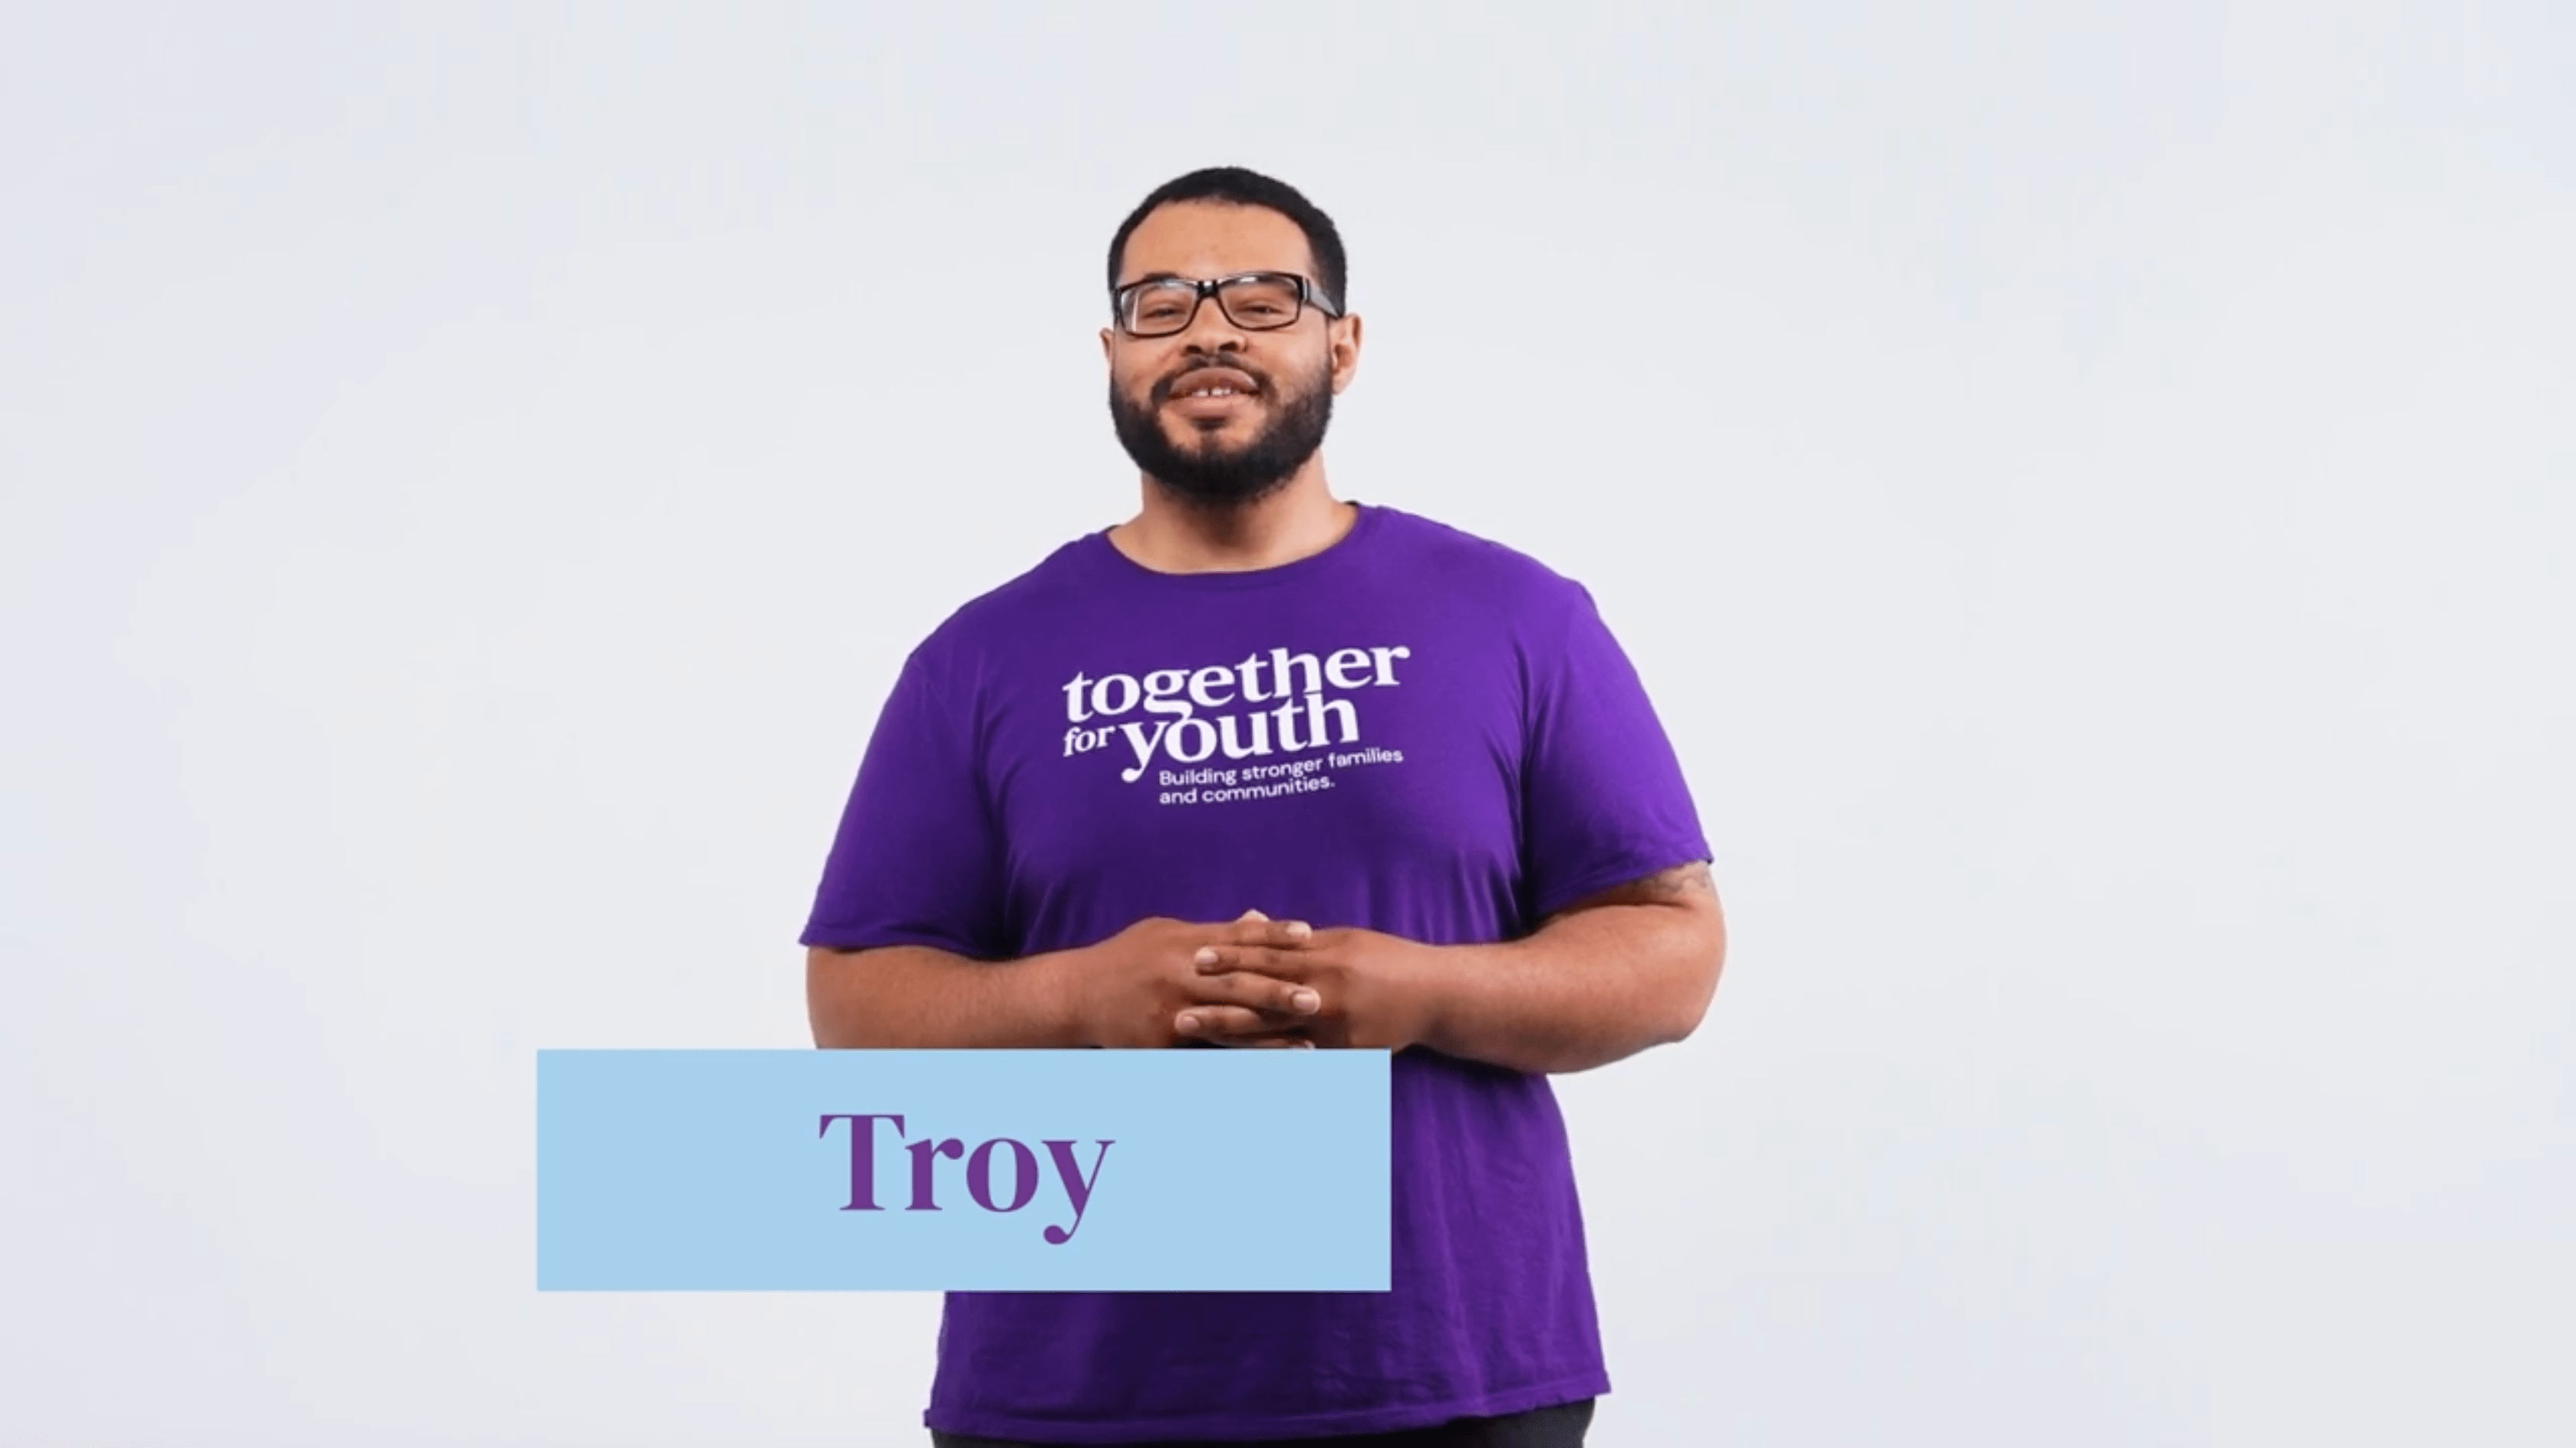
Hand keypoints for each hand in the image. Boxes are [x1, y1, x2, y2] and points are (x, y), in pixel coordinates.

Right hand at [1071, 911, 1325, 1048]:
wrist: (1075, 994)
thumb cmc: (1125, 960)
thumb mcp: (1166, 934)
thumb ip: (1213, 931)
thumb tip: (1256, 918)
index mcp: (1184, 941)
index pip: (1236, 935)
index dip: (1273, 934)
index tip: (1307, 934)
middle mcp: (1180, 973)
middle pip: (1237, 981)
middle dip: (1279, 990)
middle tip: (1318, 997)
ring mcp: (1171, 1009)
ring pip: (1227, 1022)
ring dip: (1268, 1035)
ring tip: (1306, 1045)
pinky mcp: (1162, 1041)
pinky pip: (1206, 1053)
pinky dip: (1238, 1061)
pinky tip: (1265, 1070)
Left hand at [1185, 924, 1433, 1051]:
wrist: (1433, 994)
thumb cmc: (1385, 960)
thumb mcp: (1341, 940)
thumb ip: (1296, 940)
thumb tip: (1253, 923)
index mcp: (1324, 959)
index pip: (1267, 958)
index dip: (1230, 958)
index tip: (1194, 958)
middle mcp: (1326, 994)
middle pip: (1263, 1002)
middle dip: (1220, 1008)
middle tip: (1179, 1012)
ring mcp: (1334, 1030)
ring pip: (1275, 1038)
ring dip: (1233, 1040)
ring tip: (1200, 1042)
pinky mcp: (1345, 1055)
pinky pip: (1300, 1063)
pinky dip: (1269, 1066)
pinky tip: (1240, 1073)